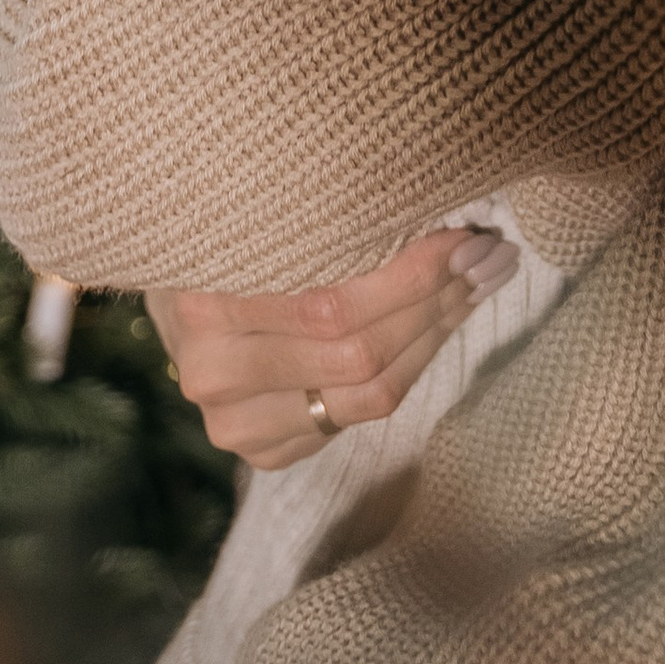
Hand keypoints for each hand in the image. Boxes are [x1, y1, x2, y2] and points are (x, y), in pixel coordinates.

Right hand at [145, 223, 517, 470]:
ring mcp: (233, 423)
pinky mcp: (260, 451)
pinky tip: (434, 327)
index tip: (469, 235)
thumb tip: (448, 212)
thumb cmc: (227, 235)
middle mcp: (211, 373)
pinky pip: (357, 419)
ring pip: (369, 396)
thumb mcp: (257, 212)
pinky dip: (407, 370)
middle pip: (358, 355)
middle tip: (489, 257)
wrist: (175, 290)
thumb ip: (328, 219)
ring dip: (435, 336)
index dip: (413, 275)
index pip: (333, 308)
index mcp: (202, 304)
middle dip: (436, 301)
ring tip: (476, 285)